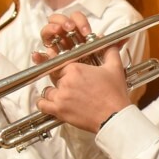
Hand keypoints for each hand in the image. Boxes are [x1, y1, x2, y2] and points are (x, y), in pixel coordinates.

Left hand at [35, 12, 130, 132]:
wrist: (115, 116)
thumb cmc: (114, 94)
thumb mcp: (115, 68)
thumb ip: (110, 51)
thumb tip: (109, 42)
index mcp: (75, 69)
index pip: (61, 63)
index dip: (65, 68)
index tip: (67, 71)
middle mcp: (66, 81)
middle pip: (55, 77)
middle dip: (62, 80)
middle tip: (73, 86)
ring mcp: (61, 96)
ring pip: (48, 91)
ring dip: (54, 93)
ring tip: (65, 96)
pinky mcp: (59, 110)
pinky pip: (42, 105)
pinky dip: (44, 104)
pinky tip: (51, 104)